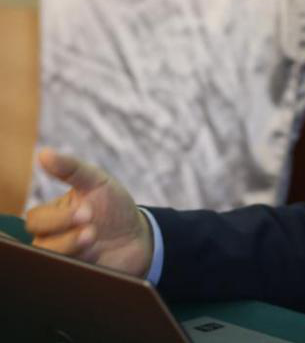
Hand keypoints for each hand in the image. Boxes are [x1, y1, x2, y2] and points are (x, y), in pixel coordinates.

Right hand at [24, 149, 153, 277]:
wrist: (140, 239)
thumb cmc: (114, 208)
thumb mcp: (98, 183)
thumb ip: (72, 169)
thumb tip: (43, 153)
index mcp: (52, 218)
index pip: (37, 219)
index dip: (57, 216)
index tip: (86, 209)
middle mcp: (51, 241)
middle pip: (38, 242)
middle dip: (63, 233)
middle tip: (90, 224)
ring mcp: (63, 261)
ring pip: (50, 260)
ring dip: (70, 248)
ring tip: (94, 236)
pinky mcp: (75, 278)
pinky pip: (64, 279)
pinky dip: (75, 270)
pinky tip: (93, 259)